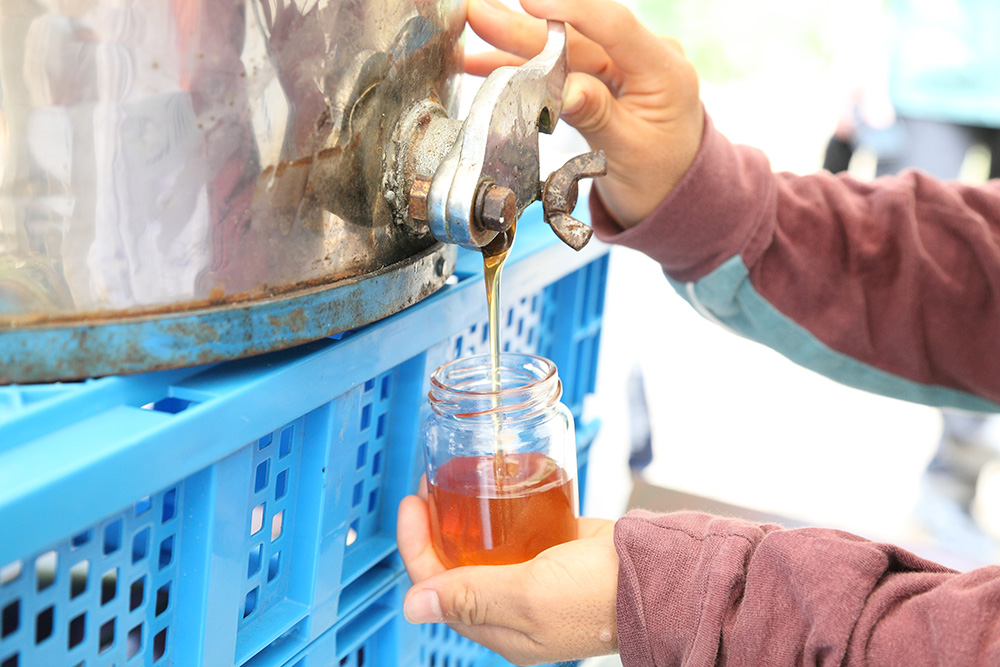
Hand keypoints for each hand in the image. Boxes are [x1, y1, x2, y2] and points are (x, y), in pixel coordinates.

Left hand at [397, 485, 618, 664]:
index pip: (437, 587)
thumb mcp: (529, 598)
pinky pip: (513, 533)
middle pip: (454, 564)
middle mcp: (511, 606)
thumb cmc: (600, 597)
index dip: (417, 547)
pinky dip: (497, 512)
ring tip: (454, 482)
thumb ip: (472, 596)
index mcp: (500, 628)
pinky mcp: (552, 552)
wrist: (658, 576)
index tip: (413, 506)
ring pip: (481, 547)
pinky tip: (493, 488)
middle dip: (435, 527)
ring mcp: (532, 578)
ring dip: (463, 517)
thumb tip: (412, 605)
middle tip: (427, 487)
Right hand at [467, 0, 703, 228]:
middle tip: (480, 14)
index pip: (614, 25)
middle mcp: (645, 60)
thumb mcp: (631, 152)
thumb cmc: (663, 177)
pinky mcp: (606, 80)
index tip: (530, 2)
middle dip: (524, 26)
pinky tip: (490, 61)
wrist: (675, 196)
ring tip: (477, 28)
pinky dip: (528, 69)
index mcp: (664, 71)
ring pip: (564, 51)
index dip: (571, 10)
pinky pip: (562, 70)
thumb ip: (598, 116)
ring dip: (517, 43)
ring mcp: (624, 69)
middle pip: (579, 36)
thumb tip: (563, 90)